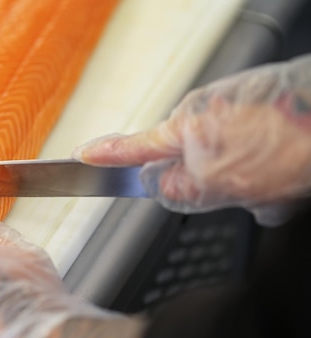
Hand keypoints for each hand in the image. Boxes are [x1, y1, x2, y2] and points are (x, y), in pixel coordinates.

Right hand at [73, 54, 310, 225]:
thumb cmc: (287, 147)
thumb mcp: (222, 184)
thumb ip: (180, 189)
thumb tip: (162, 186)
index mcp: (187, 128)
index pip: (134, 145)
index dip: (105, 155)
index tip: (83, 157)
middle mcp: (205, 114)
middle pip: (184, 160)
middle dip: (204, 184)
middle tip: (234, 194)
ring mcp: (232, 109)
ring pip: (220, 161)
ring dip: (239, 181)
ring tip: (270, 185)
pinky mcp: (257, 110)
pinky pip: (246, 152)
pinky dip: (261, 169)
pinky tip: (283, 175)